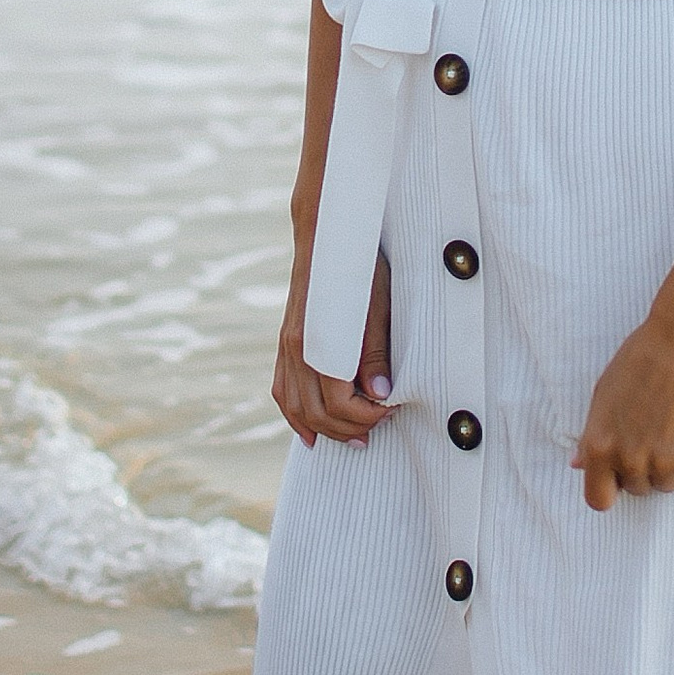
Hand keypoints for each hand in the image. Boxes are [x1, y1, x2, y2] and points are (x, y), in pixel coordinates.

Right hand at [273, 249, 393, 445]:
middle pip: (317, 413)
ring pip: (296, 407)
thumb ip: (376, 351)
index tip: (392, 409)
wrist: (327, 236)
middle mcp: (296, 350)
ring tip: (355, 438)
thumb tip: (380, 394)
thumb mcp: (379, 305)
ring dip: (325, 429)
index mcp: (319, 343)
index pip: (340, 403)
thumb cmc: (360, 268)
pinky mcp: (285, 343)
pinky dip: (295, 417)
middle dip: (350, 428)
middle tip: (380, 426)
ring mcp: (287, 347)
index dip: (368, 416)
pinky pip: (282, 390)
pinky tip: (310, 433)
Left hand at [571, 310, 673, 510]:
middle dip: (645, 467)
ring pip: (668, 484)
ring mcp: (666, 463)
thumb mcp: (604, 394)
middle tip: (656, 429)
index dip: (609, 488)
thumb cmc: (642, 360)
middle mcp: (630, 460)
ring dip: (673, 464)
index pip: (598, 500)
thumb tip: (578, 465)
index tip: (619, 477)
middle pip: (638, 489)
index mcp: (600, 447)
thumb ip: (592, 435)